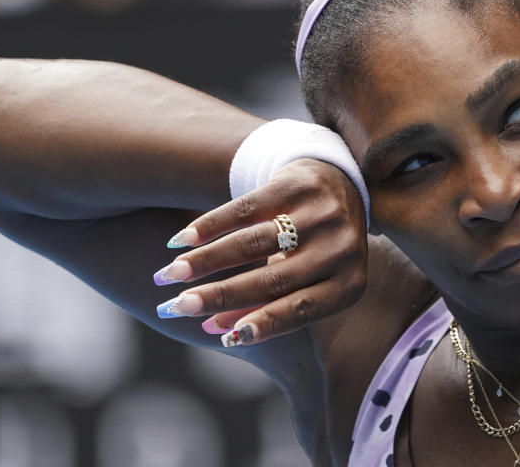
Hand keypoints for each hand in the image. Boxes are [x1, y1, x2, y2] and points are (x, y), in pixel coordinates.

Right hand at [151, 158, 367, 345]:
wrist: (340, 182)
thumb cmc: (317, 249)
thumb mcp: (307, 282)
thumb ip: (267, 306)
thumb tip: (216, 331)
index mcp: (349, 284)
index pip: (303, 309)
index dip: (265, 324)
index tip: (226, 338)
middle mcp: (341, 248)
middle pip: (273, 279)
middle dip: (220, 295)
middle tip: (178, 306)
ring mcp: (321, 213)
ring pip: (254, 242)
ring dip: (207, 260)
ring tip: (170, 274)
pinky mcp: (297, 184)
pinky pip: (246, 208)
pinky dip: (211, 225)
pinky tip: (181, 240)